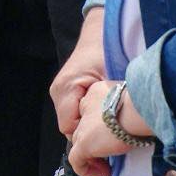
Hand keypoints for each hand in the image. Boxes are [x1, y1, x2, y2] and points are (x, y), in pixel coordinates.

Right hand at [52, 6, 106, 137]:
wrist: (100, 32)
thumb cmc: (107, 51)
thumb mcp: (111, 80)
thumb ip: (109, 105)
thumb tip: (117, 131)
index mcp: (66, 88)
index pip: (70, 128)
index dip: (88, 139)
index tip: (108, 144)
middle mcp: (58, 91)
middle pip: (69, 127)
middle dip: (88, 136)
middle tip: (111, 141)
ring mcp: (59, 90)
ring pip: (70, 121)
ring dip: (87, 127)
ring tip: (108, 129)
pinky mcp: (65, 90)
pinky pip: (72, 112)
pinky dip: (85, 118)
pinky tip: (102, 117)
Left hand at [68, 79, 151, 175]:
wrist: (136, 109)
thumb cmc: (141, 104)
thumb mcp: (133, 101)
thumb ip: (126, 108)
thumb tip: (132, 120)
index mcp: (96, 93)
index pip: (91, 111)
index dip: (99, 127)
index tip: (111, 138)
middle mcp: (85, 107)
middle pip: (84, 128)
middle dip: (95, 144)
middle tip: (109, 154)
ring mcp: (82, 126)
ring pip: (79, 144)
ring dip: (92, 158)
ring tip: (106, 167)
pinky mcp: (83, 143)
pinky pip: (76, 161)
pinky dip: (86, 170)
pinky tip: (102, 174)